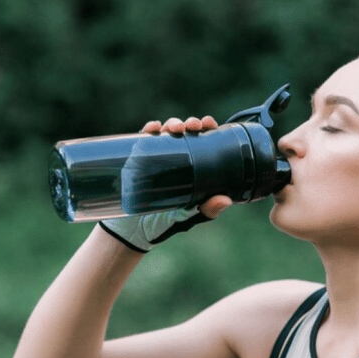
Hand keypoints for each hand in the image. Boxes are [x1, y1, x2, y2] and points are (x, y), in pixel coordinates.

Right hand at [100, 115, 229, 252]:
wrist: (132, 232)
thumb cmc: (165, 224)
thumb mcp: (188, 217)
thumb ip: (206, 210)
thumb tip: (226, 200)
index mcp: (193, 168)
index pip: (203, 142)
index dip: (208, 128)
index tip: (209, 123)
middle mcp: (176, 159)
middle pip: (186, 133)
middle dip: (190, 123)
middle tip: (192, 125)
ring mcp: (156, 157)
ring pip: (166, 132)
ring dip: (171, 124)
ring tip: (173, 128)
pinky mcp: (137, 160)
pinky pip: (143, 140)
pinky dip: (149, 130)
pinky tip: (153, 128)